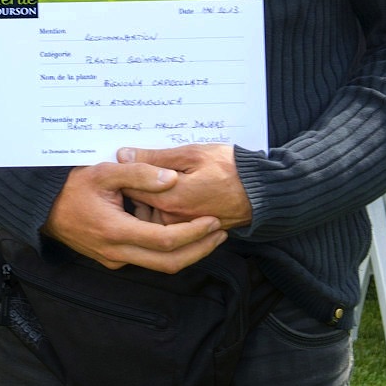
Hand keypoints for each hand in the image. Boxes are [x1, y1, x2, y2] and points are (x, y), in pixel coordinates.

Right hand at [43, 161, 226, 272]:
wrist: (44, 208)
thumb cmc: (72, 187)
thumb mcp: (104, 171)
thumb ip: (139, 174)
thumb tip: (171, 179)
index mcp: (117, 231)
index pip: (166, 241)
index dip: (194, 234)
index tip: (213, 222)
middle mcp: (118, 252)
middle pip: (169, 263)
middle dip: (199, 250)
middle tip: (220, 234)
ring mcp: (114, 259)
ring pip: (159, 265)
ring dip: (186, 252)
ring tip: (207, 232)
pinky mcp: (112, 259)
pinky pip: (146, 259)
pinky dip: (167, 249)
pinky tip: (177, 230)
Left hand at [117, 143, 251, 229]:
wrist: (262, 191)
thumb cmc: (230, 168)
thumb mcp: (191, 154)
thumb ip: (155, 157)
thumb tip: (123, 155)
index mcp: (170, 200)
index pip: (131, 190)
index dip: (125, 175)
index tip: (126, 162)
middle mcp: (173, 219)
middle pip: (139, 206)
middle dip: (137, 189)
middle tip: (143, 168)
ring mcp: (183, 228)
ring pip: (152, 215)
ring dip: (150, 200)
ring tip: (162, 180)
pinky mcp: (191, 231)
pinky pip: (168, 222)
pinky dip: (164, 209)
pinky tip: (172, 191)